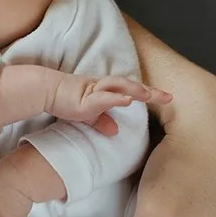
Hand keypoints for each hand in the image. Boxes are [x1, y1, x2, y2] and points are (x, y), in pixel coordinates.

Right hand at [47, 72, 171, 136]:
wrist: (46, 91)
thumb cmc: (66, 101)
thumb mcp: (87, 115)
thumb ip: (101, 121)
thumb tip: (114, 130)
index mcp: (106, 91)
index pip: (131, 91)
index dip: (149, 94)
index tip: (167, 98)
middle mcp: (103, 87)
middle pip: (131, 86)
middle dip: (151, 92)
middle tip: (169, 97)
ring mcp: (95, 90)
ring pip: (120, 87)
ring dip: (136, 90)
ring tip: (151, 95)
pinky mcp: (85, 97)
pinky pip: (103, 97)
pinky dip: (116, 98)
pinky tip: (127, 101)